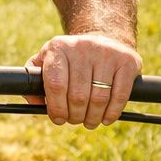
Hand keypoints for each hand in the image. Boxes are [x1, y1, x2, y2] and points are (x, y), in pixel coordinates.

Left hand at [24, 33, 142, 128]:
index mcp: (58, 48)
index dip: (57, 108)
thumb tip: (34, 104)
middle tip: (74, 120)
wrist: (102, 38)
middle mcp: (82, 47)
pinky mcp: (127, 61)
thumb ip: (33, 82)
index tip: (58, 119)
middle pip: (78, 95)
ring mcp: (107, 53)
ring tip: (88, 122)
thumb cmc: (69, 59)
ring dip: (92, 117)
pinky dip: (112, 113)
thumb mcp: (46, 62)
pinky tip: (105, 118)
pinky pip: (120, 95)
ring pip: (99, 98)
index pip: (56, 84)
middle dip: (74, 115)